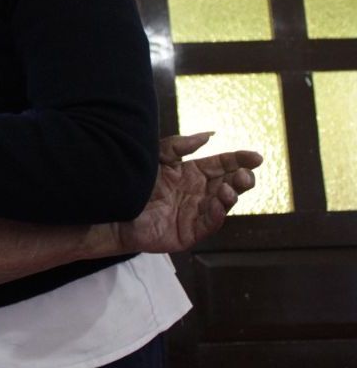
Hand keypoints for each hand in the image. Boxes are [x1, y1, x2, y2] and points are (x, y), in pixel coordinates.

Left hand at [115, 133, 260, 253]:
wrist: (112, 208)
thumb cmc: (133, 182)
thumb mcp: (157, 158)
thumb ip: (180, 146)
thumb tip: (209, 135)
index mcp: (192, 173)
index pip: (222, 164)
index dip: (239, 160)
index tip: (256, 156)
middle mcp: (197, 193)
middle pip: (228, 184)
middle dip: (241, 179)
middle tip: (246, 174)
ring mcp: (195, 213)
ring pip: (222, 204)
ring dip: (231, 196)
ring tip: (230, 188)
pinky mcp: (188, 232)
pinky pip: (208, 224)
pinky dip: (217, 214)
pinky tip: (219, 203)